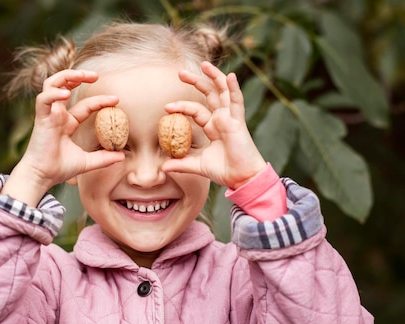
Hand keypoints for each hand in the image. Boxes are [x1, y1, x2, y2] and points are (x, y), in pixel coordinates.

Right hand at [2, 69, 124, 205]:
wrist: (42, 177)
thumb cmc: (59, 169)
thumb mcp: (86, 162)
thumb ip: (103, 158)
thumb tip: (122, 157)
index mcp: (66, 123)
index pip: (85, 106)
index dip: (100, 101)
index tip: (116, 100)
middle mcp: (57, 115)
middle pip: (64, 85)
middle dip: (80, 76)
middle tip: (96, 75)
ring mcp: (48, 115)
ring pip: (51, 84)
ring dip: (66, 76)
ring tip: (82, 75)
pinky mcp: (41, 118)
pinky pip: (44, 99)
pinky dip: (53, 93)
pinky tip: (66, 93)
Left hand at [161, 61, 266, 188]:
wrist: (241, 178)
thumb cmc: (224, 171)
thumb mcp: (198, 166)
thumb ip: (181, 164)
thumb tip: (163, 168)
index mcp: (212, 127)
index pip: (195, 110)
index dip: (181, 106)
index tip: (166, 107)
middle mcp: (221, 119)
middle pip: (209, 94)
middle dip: (196, 81)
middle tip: (180, 73)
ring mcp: (230, 118)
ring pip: (222, 91)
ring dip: (214, 77)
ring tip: (204, 64)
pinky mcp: (238, 121)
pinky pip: (236, 101)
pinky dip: (233, 88)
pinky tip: (230, 76)